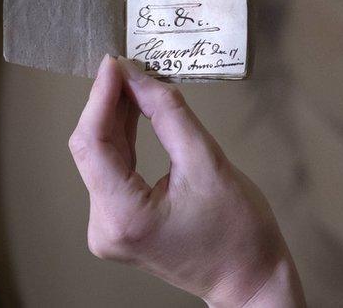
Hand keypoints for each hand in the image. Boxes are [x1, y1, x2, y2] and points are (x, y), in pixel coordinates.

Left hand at [68, 55, 305, 306]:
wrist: (250, 278)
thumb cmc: (239, 232)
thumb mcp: (209, 162)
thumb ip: (169, 115)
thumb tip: (141, 79)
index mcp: (124, 216)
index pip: (94, 142)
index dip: (101, 97)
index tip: (116, 63)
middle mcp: (105, 227)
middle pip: (92, 149)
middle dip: (109, 103)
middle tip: (129, 65)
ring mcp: (109, 229)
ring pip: (100, 159)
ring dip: (116, 119)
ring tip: (135, 81)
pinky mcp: (120, 225)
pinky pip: (112, 172)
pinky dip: (124, 140)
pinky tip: (135, 113)